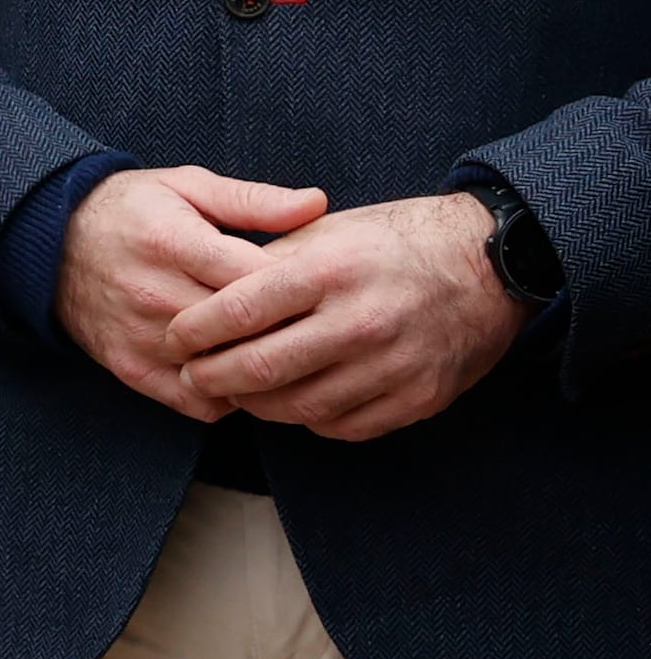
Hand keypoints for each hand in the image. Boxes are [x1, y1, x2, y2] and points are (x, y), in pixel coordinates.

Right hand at [55, 163, 331, 419]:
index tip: (325, 292)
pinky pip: (197, 402)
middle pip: (247, 333)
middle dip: (291, 335)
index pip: (258, 281)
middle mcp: (154, 293)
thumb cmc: (132, 209)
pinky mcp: (130, 366)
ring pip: (226, 373)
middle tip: (319, 331)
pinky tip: (241, 375)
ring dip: (260, 370)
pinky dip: (228, 397)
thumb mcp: (187, 187)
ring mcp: (141, 335)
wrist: (48, 241)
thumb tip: (318, 203)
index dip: (302, 290)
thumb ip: (253, 200)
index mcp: (173, 242)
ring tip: (287, 356)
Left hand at [168, 192, 531, 442]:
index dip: (193, 331)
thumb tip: (209, 295)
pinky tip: (292, 401)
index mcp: (328, 270)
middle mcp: (360, 321)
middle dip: (210, 377)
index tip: (172, 338)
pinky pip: (343, 425)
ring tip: (232, 391)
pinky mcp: (418, 399)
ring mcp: (393, 366)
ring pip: (298, 406)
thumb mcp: (326, 232)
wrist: (486, 267)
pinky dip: (307, 418)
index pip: (237, 310)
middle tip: (190, 375)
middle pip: (259, 368)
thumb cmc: (392, 243)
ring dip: (254, 404)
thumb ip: (269, 263)